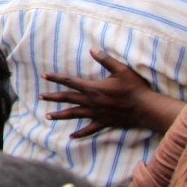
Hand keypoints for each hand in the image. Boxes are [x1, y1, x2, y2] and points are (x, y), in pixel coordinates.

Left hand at [41, 50, 160, 136]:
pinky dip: (80, 133)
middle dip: (53, 97)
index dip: (56, 78)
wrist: (146, 108)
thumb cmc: (135, 88)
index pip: (70, 81)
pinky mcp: (104, 122)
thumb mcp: (121, 70)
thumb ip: (105, 59)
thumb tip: (92, 49)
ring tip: (47, 116)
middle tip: (40, 96)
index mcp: (93, 88)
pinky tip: (72, 136)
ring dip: (60, 115)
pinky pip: (89, 129)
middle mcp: (91, 101)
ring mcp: (96, 113)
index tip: (44, 76)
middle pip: (68, 98)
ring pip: (74, 114)